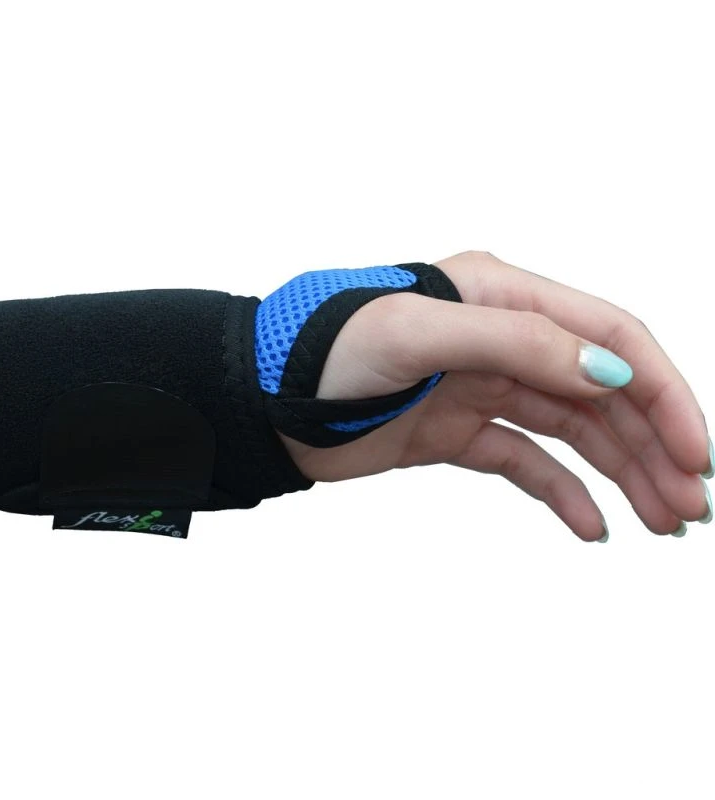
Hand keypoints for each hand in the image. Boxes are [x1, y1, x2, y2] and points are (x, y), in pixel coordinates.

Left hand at [275, 251, 712, 541]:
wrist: (264, 400)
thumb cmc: (324, 349)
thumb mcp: (417, 332)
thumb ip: (514, 342)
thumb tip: (610, 374)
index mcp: (502, 295)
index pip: (610, 337)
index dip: (662, 392)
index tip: (695, 453)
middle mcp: (501, 337)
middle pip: (601, 391)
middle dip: (651, 446)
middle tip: (690, 506)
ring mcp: (481, 387)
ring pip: (572, 430)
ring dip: (621, 473)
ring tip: (662, 523)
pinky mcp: (456, 431)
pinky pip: (524, 461)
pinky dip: (561, 492)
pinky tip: (592, 527)